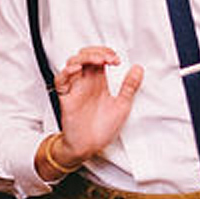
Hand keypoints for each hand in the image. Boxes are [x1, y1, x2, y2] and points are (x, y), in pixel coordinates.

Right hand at [54, 46, 142, 162]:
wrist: (89, 147)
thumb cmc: (102, 129)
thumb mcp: (122, 106)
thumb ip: (129, 87)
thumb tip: (138, 69)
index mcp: (99, 82)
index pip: (99, 58)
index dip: (107, 53)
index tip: (117, 60)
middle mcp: (86, 83)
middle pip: (85, 56)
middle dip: (96, 52)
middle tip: (109, 58)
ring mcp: (75, 89)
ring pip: (72, 63)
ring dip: (84, 57)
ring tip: (98, 60)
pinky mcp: (66, 98)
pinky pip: (60, 81)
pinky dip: (66, 72)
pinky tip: (76, 69)